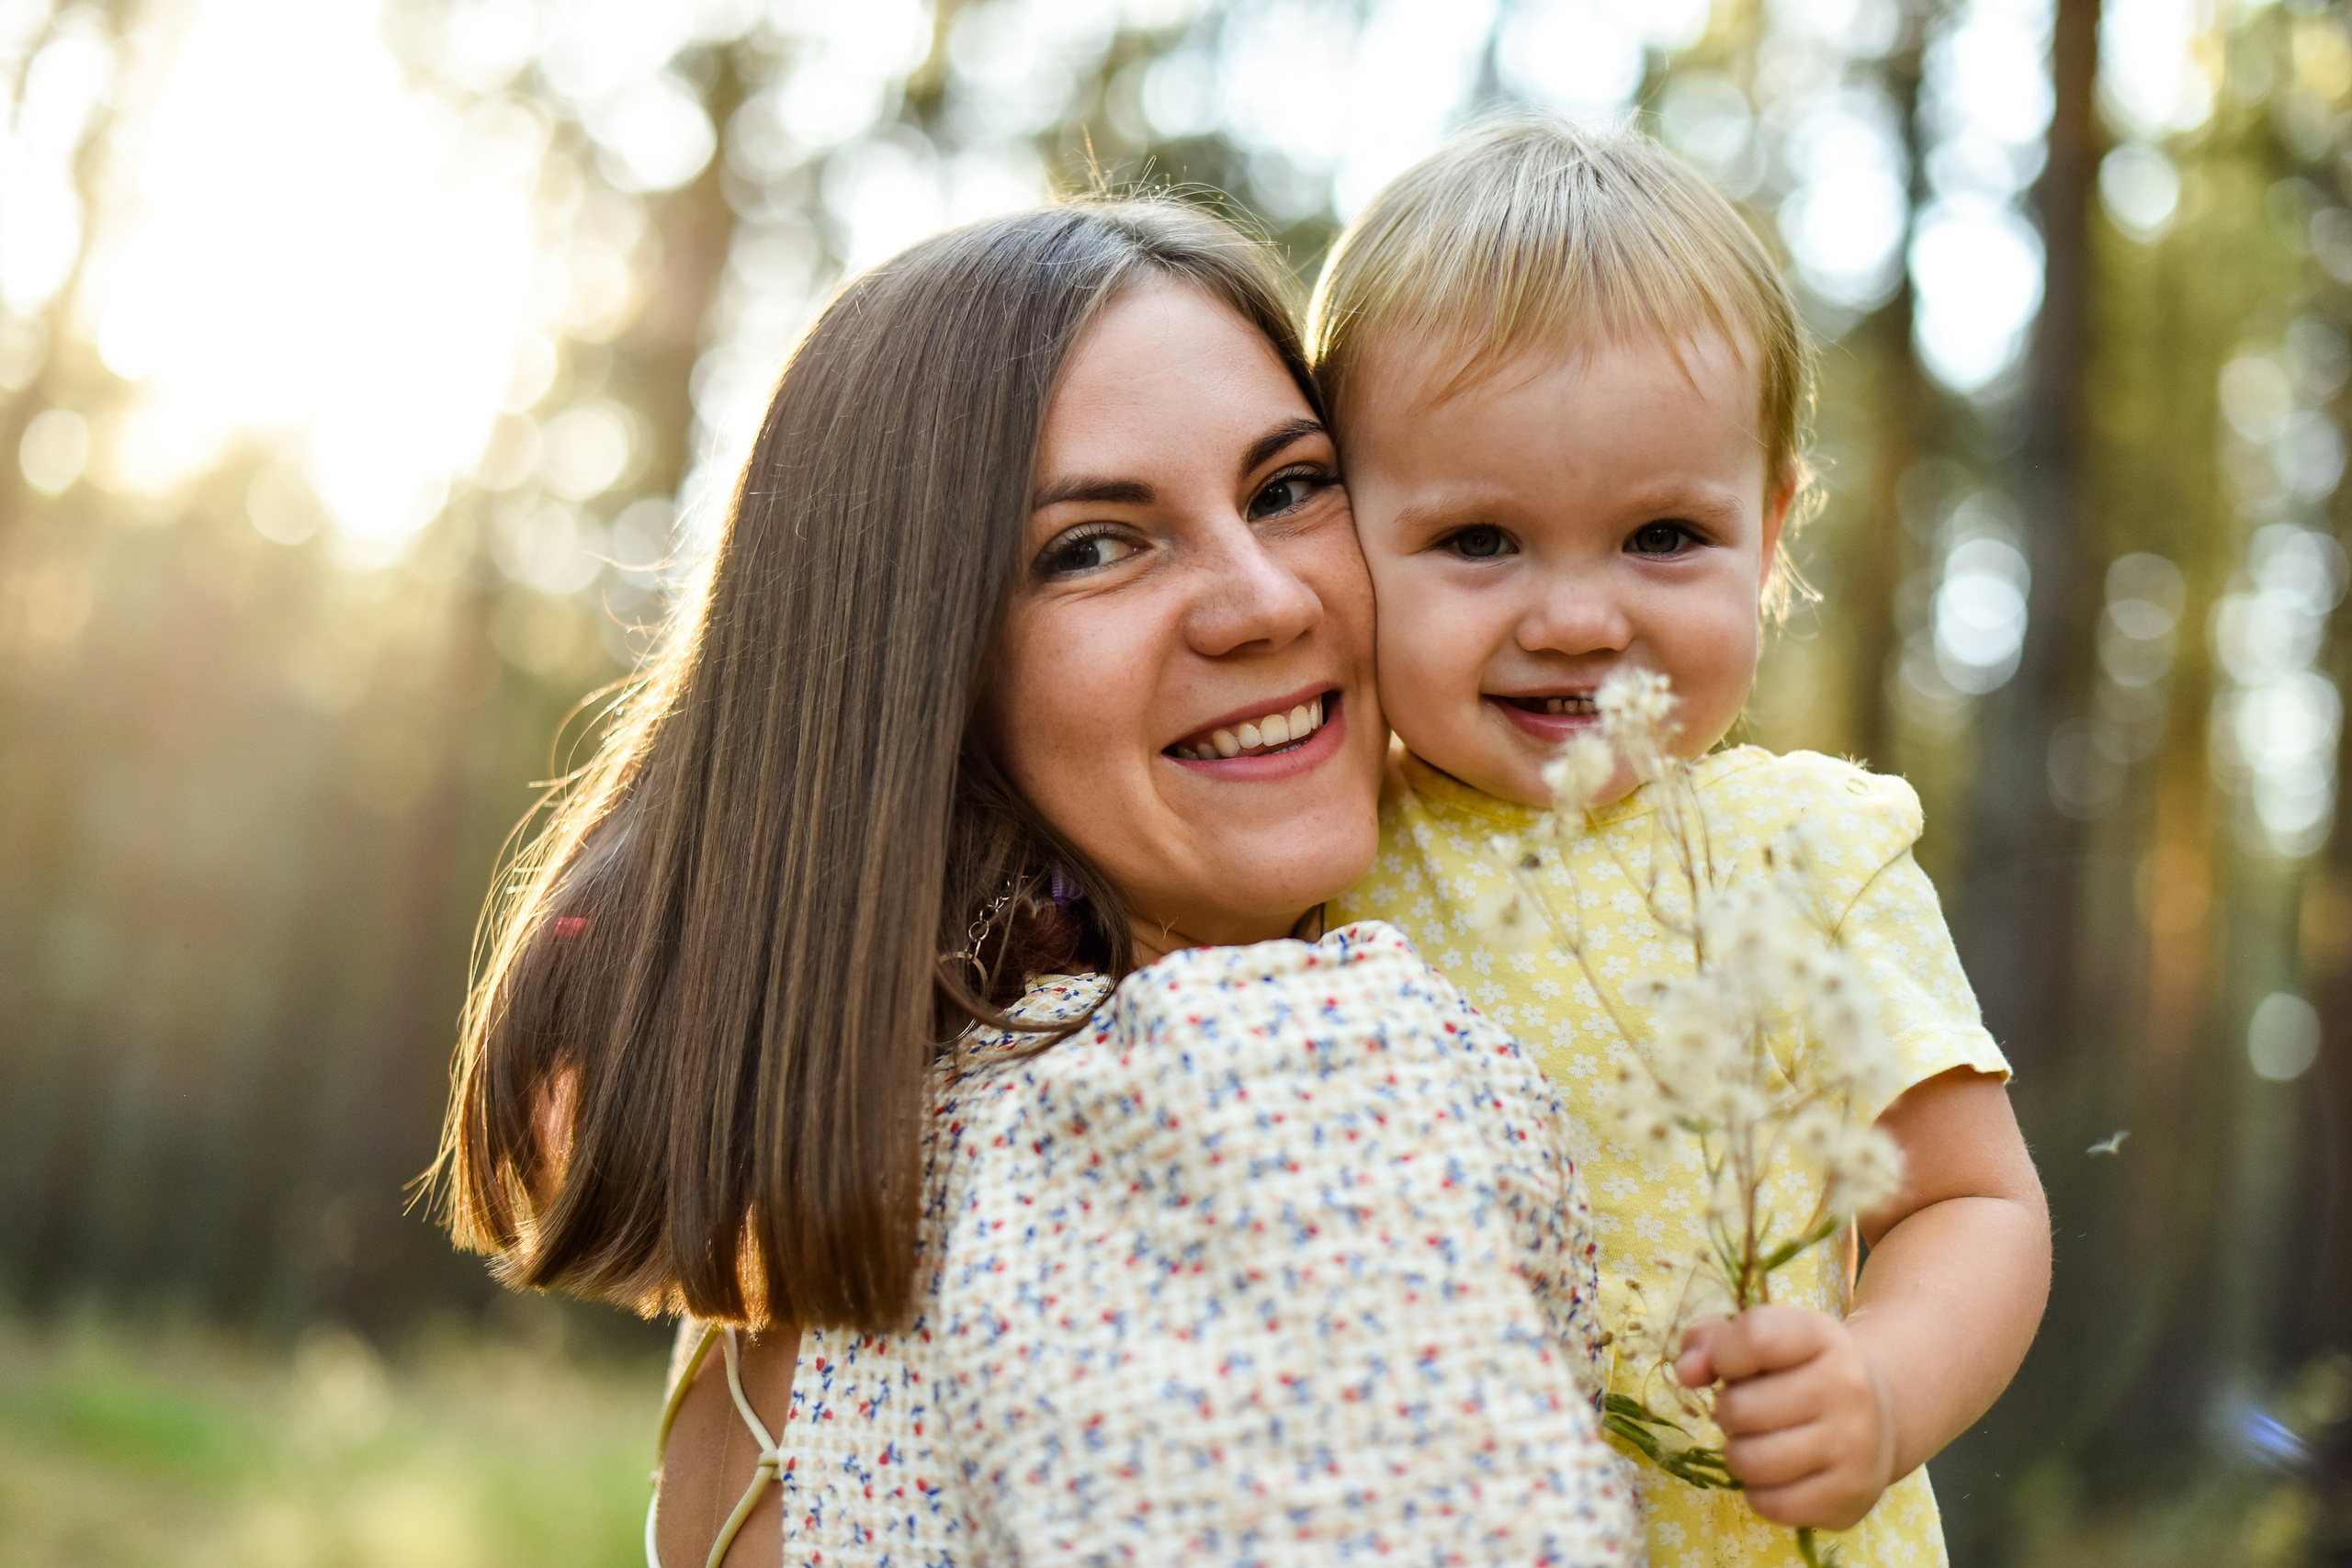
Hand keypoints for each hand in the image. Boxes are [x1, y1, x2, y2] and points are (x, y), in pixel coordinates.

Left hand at [1675, 1306, 1898, 1530]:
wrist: (1879, 1418)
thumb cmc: (1803, 1372)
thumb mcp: (1768, 1338)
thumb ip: (1713, 1341)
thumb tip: (1686, 1373)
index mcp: (1822, 1336)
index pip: (1755, 1337)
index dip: (1723, 1355)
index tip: (1730, 1366)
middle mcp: (1847, 1387)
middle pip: (1741, 1408)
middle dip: (1729, 1413)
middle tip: (1750, 1412)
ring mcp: (1854, 1445)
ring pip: (1750, 1461)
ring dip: (1740, 1455)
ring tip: (1759, 1442)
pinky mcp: (1851, 1495)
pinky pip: (1770, 1504)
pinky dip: (1760, 1493)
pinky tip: (1779, 1474)